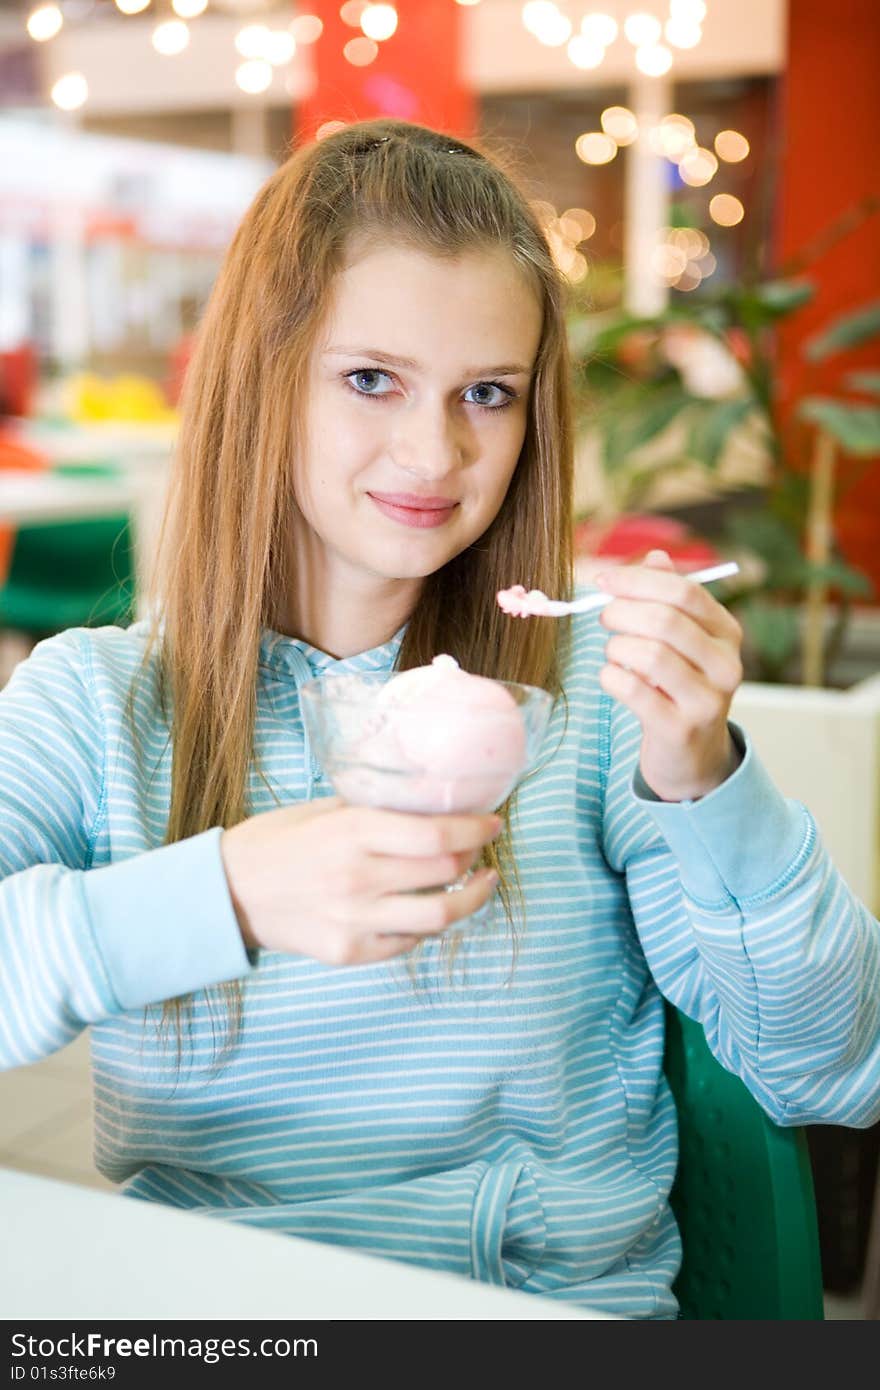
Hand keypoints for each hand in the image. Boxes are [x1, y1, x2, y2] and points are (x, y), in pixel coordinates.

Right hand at [220, 796, 499, 965]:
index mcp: (351, 834)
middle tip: (483, 845)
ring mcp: (355, 922)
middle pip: (444, 871)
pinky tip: (434, 906)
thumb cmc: (277, 842)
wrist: (227, 894)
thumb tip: (430, 802)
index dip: (475, 828)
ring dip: (471, 898)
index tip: (493, 821)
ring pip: (439, 916)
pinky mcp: (350, 953)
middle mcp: (358, 879)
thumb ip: (374, 810)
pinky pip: (409, 940)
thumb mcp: (324, 811)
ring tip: (481, 883)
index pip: (436, 834)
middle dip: (476, 855)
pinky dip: (430, 923)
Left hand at [596, 549, 743, 801]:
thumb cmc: (677, 686)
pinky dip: (612, 677)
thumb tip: (656, 557)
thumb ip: (669, 598)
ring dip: (616, 648)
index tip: (602, 579)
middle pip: (665, 620)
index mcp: (726, 633)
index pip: (684, 592)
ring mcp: (707, 700)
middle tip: (603, 617)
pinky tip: (613, 678)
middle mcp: (726, 665)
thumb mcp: (682, 641)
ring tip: (613, 654)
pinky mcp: (680, 729)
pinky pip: (633, 690)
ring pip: (648, 654)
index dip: (637, 580)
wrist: (692, 755)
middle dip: (622, 612)